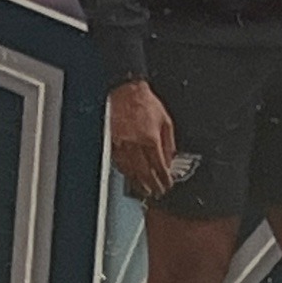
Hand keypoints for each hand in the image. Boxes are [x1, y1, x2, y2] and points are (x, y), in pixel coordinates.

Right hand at [109, 80, 176, 198]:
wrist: (125, 90)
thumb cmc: (144, 102)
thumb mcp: (165, 120)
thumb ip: (169, 142)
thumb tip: (170, 159)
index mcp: (150, 138)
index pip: (159, 166)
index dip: (164, 179)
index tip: (167, 185)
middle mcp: (135, 144)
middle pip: (144, 172)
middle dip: (152, 185)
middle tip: (156, 192)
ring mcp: (121, 144)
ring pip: (130, 170)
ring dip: (137, 182)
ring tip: (144, 189)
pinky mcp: (111, 142)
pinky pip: (118, 162)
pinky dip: (125, 171)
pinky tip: (130, 175)